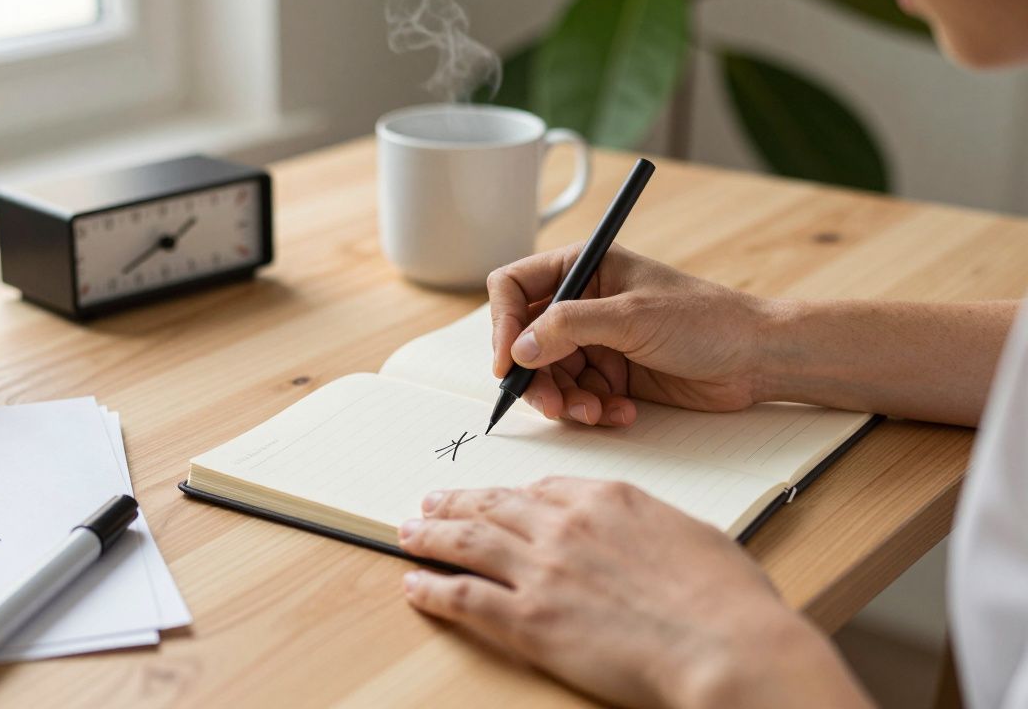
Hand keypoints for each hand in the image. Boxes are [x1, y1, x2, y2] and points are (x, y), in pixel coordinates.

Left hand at [398, 479, 870, 707]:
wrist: (725, 645)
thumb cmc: (727, 599)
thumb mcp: (692, 535)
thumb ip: (649, 525)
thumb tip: (640, 534)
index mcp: (607, 499)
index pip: (542, 489)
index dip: (508, 495)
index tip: (493, 498)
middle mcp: (565, 525)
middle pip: (493, 506)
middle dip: (456, 504)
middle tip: (429, 503)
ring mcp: (542, 570)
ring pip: (467, 542)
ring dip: (430, 536)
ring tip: (407, 533)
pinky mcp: (529, 619)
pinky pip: (464, 597)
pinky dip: (433, 589)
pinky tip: (414, 586)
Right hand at [487, 245, 772, 425]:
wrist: (757, 358)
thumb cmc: (706, 320)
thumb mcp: (631, 317)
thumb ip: (568, 328)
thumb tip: (517, 349)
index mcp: (583, 267)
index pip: (514, 288)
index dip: (503, 324)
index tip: (508, 362)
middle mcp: (582, 303)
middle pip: (525, 342)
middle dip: (536, 377)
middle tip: (553, 405)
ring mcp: (596, 341)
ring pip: (549, 376)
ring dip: (567, 401)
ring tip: (596, 413)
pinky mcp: (611, 374)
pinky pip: (578, 397)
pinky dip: (592, 410)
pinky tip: (621, 413)